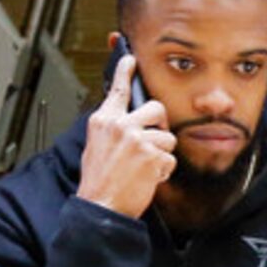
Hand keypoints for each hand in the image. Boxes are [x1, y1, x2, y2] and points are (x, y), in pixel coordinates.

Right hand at [77, 48, 175, 219]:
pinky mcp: (151, 155)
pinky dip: (163, 171)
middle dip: (161, 124)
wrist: (100, 207)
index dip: (125, 71)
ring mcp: (136, 139)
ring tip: (145, 167)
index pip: (117, 90)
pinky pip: (170, 159)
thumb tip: (126, 121)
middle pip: (156, 108)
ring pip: (168, 138)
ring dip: (162, 154)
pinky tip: (148, 178)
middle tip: (155, 139)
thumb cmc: (98, 181)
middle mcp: (119, 125)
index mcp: (103, 121)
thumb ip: (111, 129)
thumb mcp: (96, 146)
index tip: (131, 59)